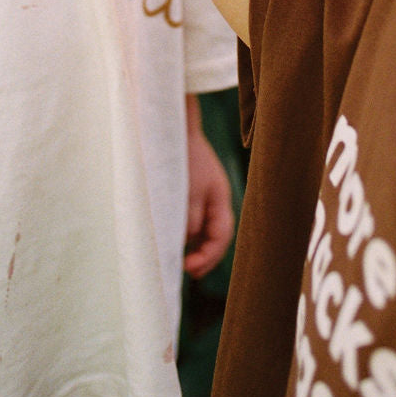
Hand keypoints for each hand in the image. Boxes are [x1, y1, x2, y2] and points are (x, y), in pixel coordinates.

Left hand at [184, 120, 234, 279]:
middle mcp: (216, 197)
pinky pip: (194, 217)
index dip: (208, 256)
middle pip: (216, 235)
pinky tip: (173, 238)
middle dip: (204, 255)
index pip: (221, 236)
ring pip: (204, 228)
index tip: (188, 268)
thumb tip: (188, 241)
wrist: (174, 126)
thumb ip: (190, 218)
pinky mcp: (191, 189)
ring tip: (178, 259)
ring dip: (194, 244)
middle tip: (186, 270)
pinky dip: (187, 231)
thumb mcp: (187, 190)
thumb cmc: (182, 156)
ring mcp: (204, 193)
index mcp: (221, 197)